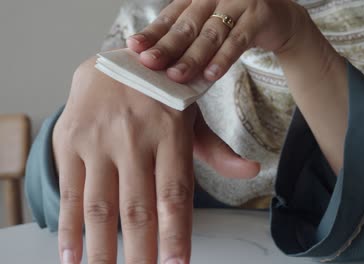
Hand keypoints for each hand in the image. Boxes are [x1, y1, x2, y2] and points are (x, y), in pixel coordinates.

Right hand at [53, 57, 259, 263]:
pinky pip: (70, 192)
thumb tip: (250, 171)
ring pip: (101, 206)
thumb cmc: (161, 95)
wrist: (115, 59)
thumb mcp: (191, 116)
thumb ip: (217, 150)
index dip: (176, 234)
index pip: (174, 194)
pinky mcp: (69, 141)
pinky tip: (72, 257)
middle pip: (138, 208)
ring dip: (103, 250)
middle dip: (141, 252)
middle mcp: (133, 138)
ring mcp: (98, 140)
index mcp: (169, 133)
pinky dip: (69, 229)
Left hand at [126, 0, 308, 82]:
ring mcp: (237, 3)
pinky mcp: (258, 16)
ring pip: (210, 34)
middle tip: (150, 63)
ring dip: (193, 57)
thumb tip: (153, 58)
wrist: (278, 19)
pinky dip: (223, 59)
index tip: (134, 47)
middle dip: (167, 47)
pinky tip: (210, 75)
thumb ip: (187, 36)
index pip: (171, 16)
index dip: (153, 32)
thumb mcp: (208, 25)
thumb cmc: (235, 24)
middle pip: (187, 25)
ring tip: (177, 76)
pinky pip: (237, 41)